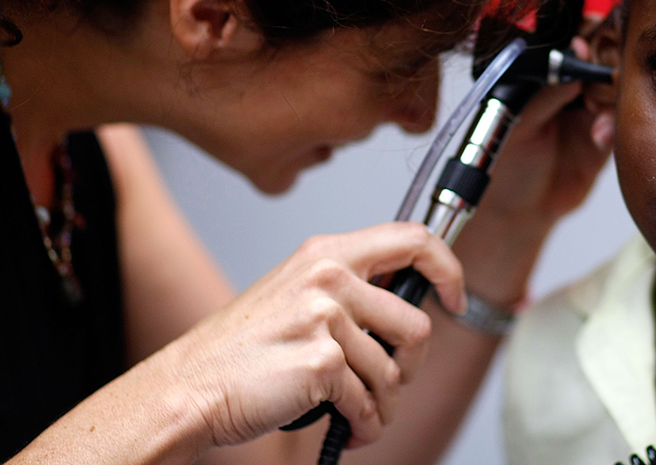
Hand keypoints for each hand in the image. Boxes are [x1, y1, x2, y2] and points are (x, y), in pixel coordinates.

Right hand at [150, 222, 464, 450]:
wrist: (190, 386)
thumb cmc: (242, 348)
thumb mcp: (298, 291)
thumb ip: (352, 288)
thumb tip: (411, 306)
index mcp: (328, 252)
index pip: (414, 240)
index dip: (447, 270)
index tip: (453, 298)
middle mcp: (329, 276)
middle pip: (416, 324)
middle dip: (409, 367)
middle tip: (388, 382)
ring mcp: (325, 317)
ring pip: (394, 372)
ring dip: (383, 404)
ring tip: (360, 411)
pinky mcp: (321, 362)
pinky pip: (369, 402)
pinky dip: (365, 425)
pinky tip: (350, 428)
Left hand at [473, 33, 614, 239]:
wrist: (518, 209)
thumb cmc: (507, 161)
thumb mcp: (521, 119)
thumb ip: (549, 88)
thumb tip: (576, 53)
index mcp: (545, 72)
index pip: (572, 39)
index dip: (585, 36)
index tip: (586, 45)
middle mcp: (570, 85)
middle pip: (603, 56)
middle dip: (603, 66)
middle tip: (593, 83)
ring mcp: (590, 109)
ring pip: (617, 87)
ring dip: (608, 98)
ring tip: (591, 114)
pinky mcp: (605, 136)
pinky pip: (621, 120)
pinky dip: (612, 125)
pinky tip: (598, 137)